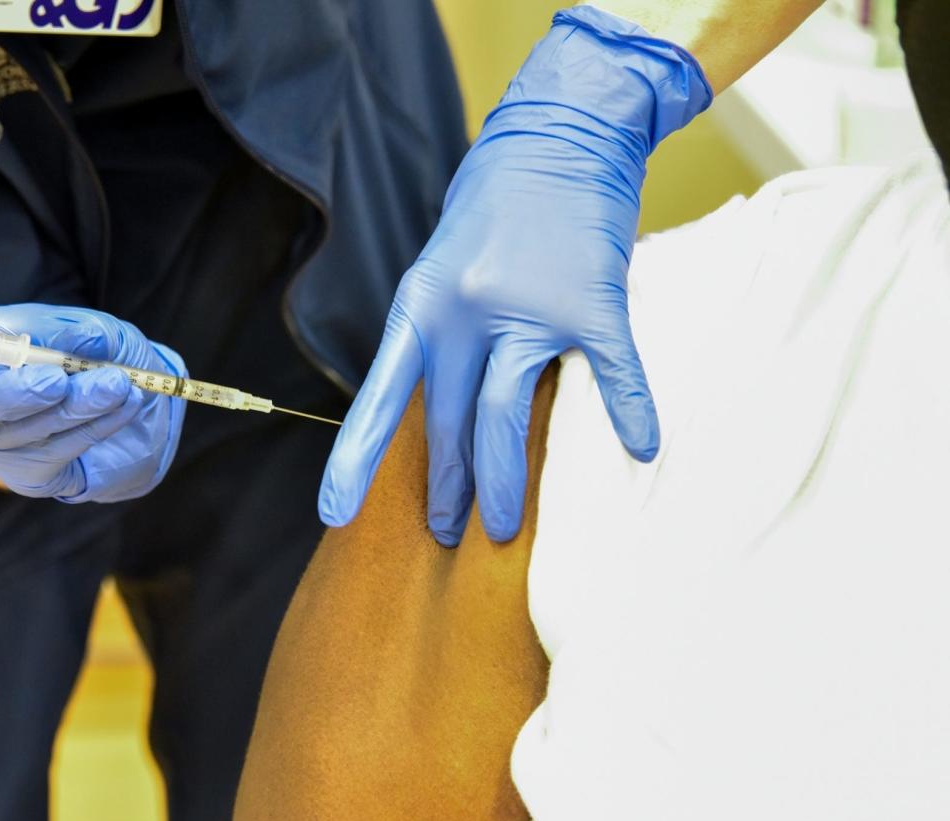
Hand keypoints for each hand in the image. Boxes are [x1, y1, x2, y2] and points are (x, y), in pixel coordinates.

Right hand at [0, 299, 186, 502]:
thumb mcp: (85, 326)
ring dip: (75, 406)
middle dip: (7, 393)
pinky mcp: (23, 473)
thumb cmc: (85, 349)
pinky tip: (124, 401)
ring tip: (118, 383)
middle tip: (55, 380)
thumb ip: (72, 332)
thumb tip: (70, 347)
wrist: (126, 396)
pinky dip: (93, 425)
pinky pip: (54, 453)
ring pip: (19, 431)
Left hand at [319, 7, 711, 545]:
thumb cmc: (495, 205)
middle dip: (448, 487)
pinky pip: (611, 373)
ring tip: (499, 530)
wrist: (559, 134)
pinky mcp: (590, 303)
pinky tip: (643, 449)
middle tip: (446, 532)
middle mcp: (464, 312)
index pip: (380, 397)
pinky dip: (630, 412)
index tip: (333, 513)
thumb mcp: (442, 267)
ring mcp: (528, 310)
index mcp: (421, 305)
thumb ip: (440, 335)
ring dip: (503, 484)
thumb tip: (444, 410)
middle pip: (451, 423)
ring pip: (505, 418)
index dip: (355, 459)